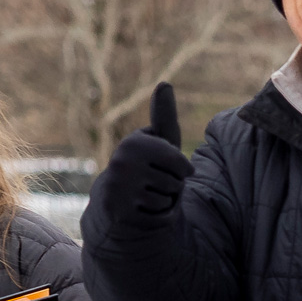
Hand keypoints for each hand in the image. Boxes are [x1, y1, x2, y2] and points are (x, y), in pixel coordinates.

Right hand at [93, 80, 191, 233]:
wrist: (118, 201)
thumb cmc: (148, 167)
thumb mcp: (159, 142)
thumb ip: (164, 116)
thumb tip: (164, 84)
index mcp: (134, 143)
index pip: (181, 164)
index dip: (183, 170)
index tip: (170, 168)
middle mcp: (121, 162)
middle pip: (176, 183)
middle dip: (173, 187)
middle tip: (155, 184)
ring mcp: (119, 188)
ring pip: (167, 200)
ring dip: (165, 202)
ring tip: (148, 195)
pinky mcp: (119, 211)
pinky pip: (159, 217)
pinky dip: (158, 216)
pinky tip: (142, 210)